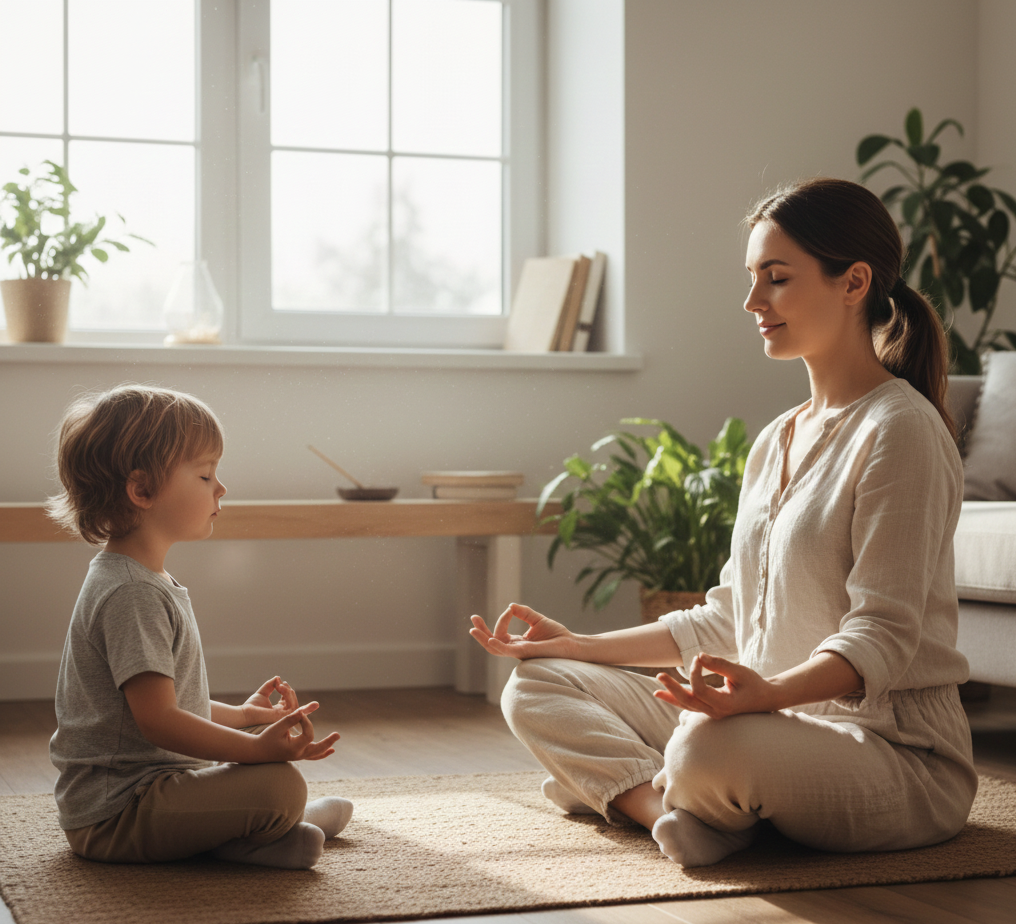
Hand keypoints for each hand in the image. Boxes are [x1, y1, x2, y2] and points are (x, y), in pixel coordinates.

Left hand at [240, 676, 299, 725]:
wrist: (245, 713)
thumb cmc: (251, 706)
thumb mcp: (263, 693)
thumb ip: (271, 685)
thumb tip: (278, 677)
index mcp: (278, 711)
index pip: (289, 701)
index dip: (287, 691)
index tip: (280, 683)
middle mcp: (282, 715)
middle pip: (293, 702)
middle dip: (289, 691)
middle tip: (281, 683)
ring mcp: (283, 718)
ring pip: (294, 704)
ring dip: (289, 692)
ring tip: (280, 685)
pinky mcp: (282, 717)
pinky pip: (292, 706)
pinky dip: (288, 695)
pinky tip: (280, 688)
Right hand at [250, 702, 339, 761]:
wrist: (256, 751)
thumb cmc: (265, 738)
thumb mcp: (277, 727)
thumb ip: (290, 719)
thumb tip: (303, 711)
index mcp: (294, 748)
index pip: (308, 733)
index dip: (306, 722)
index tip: (300, 713)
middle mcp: (298, 755)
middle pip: (318, 749)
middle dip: (328, 741)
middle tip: (338, 735)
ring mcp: (298, 757)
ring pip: (316, 755)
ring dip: (326, 748)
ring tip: (335, 747)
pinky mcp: (296, 755)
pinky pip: (312, 757)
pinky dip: (320, 754)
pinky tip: (329, 751)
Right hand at [469, 603, 575, 659]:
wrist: (571, 643)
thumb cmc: (556, 635)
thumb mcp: (537, 619)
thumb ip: (523, 613)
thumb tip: (510, 606)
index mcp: (518, 643)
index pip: (500, 633)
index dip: (501, 620)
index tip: (509, 610)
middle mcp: (516, 649)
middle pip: (492, 644)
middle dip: (481, 632)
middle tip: (473, 619)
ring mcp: (520, 652)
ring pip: (495, 649)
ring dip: (483, 639)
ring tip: (473, 630)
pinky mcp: (526, 652)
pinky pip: (508, 651)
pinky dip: (497, 646)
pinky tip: (490, 640)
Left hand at [652, 653, 777, 717]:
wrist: (765, 699)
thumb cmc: (754, 684)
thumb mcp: (740, 672)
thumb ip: (720, 664)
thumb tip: (699, 655)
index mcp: (726, 705)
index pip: (701, 691)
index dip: (695, 673)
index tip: (698, 658)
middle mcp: (717, 713)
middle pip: (689, 701)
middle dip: (673, 688)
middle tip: (660, 675)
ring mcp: (712, 713)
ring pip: (687, 705)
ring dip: (671, 695)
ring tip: (656, 690)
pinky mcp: (709, 709)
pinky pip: (689, 705)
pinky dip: (676, 699)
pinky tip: (662, 694)